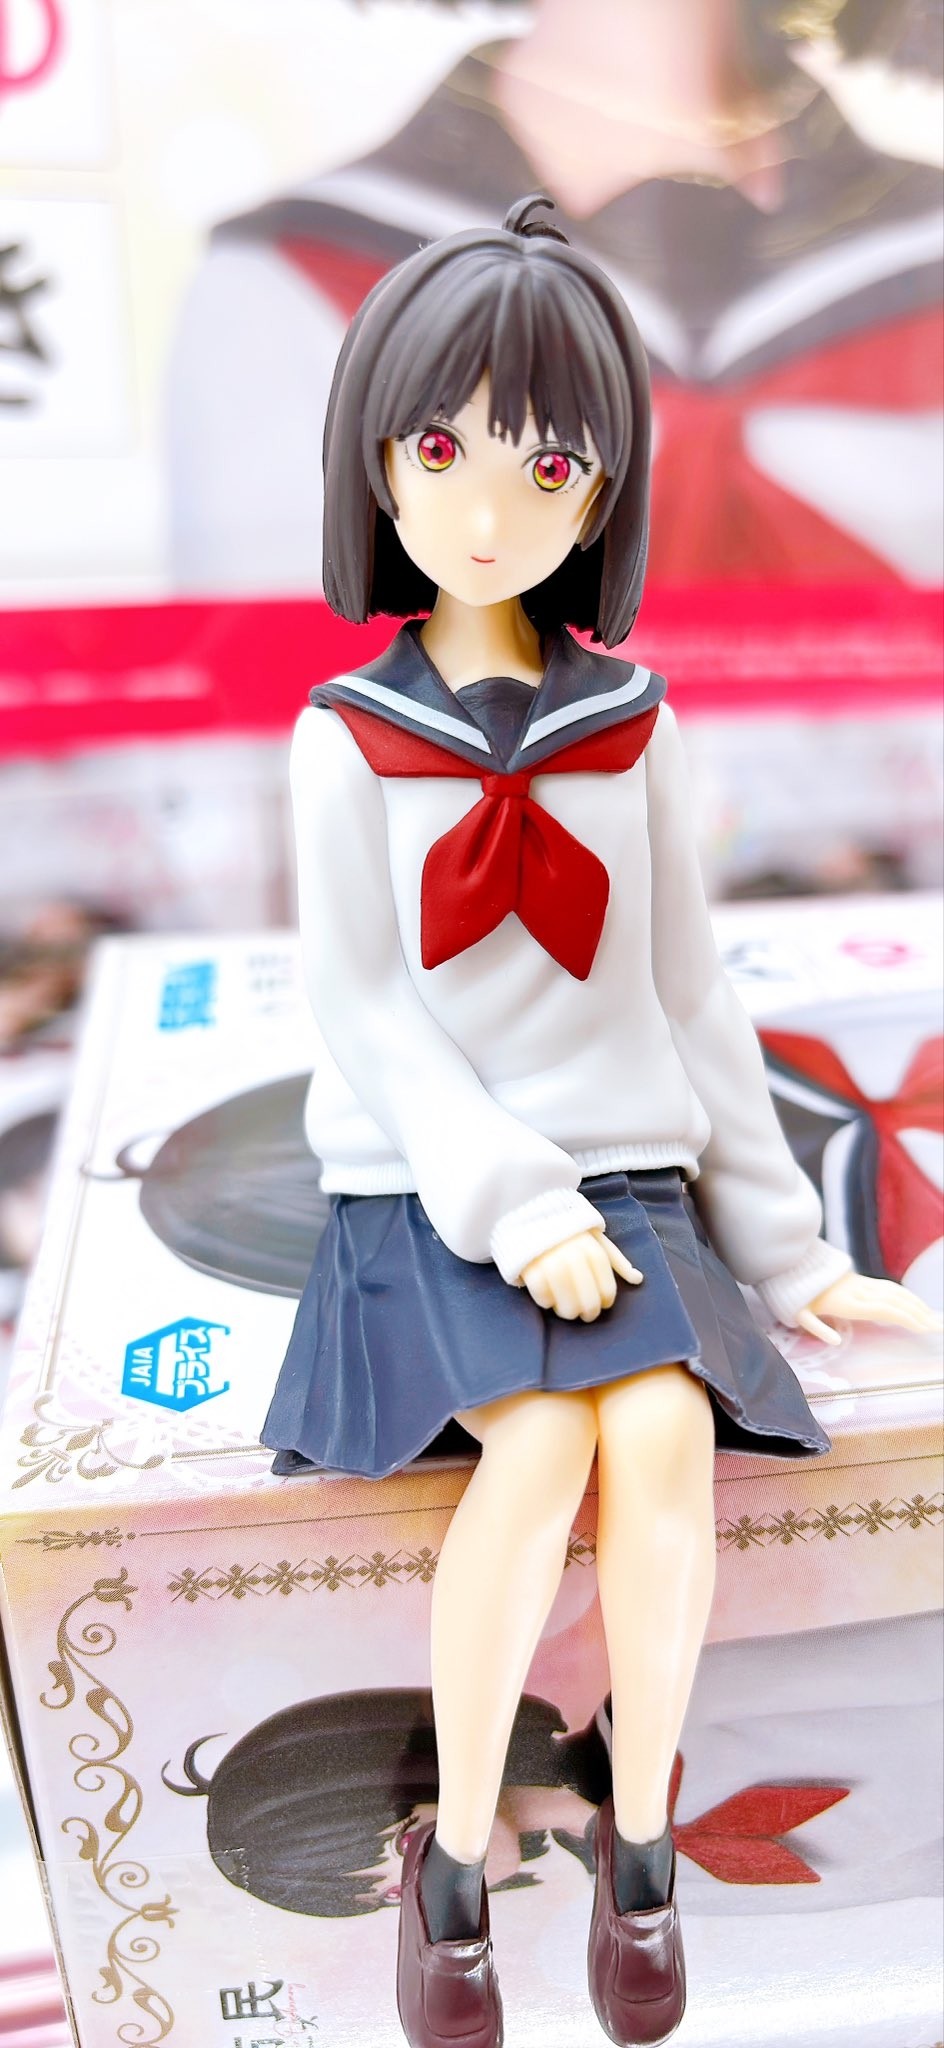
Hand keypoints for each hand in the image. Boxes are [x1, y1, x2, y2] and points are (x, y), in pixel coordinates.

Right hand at [521, 1229, 642, 1321]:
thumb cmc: (570, 1232)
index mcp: (590, 1246)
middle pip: (587, 1295)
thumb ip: (617, 1260)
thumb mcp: (596, 1239)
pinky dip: (545, 1301)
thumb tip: (638, 1280)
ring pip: (564, 1298)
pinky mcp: (529, 1265)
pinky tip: (549, 1300)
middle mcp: (571, 1253)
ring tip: (569, 1312)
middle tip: (588, 1315)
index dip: (607, 1297)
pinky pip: (540, 1293)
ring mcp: (548, 1260)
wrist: (530, 1214)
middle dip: (590, 1311)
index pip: (605, 1282)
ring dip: (568, 1311)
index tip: (605, 1304)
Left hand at [797, 1272, 942, 1348]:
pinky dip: (904, 1295)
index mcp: (845, 1301)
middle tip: (936, 1327)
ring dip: (915, 1304)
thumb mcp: (799, 1314)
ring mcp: (860, 1284)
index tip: (922, 1327)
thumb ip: (817, 1328)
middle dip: (918, 1313)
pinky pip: (887, 1287)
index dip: (904, 1316)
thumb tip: (836, 1341)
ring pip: (893, 1292)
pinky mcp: (861, 1281)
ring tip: (932, 1317)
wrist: (791, 1265)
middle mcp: (857, 1290)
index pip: (882, 1308)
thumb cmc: (794, 1296)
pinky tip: (914, 1304)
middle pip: (894, 1300)